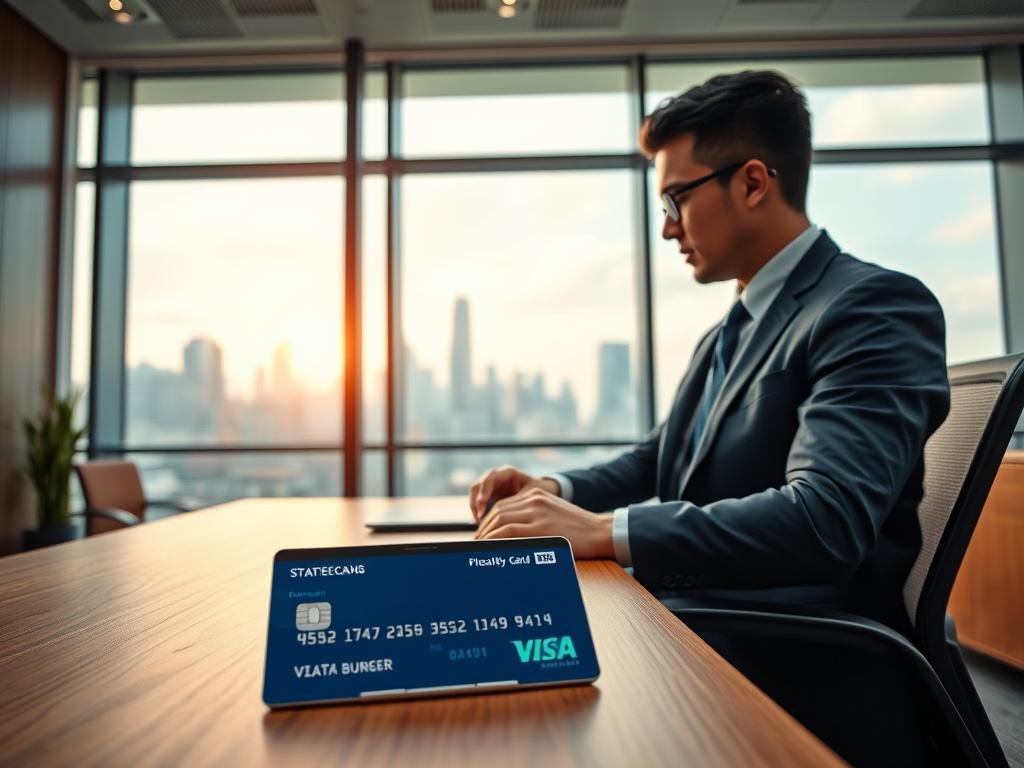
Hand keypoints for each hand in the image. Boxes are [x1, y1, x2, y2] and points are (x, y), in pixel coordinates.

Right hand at [468, 465, 558, 521]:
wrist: (546, 494)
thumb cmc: (542, 492)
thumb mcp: (533, 496)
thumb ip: (521, 502)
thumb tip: (511, 516)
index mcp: (508, 472)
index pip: (490, 478)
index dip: (484, 491)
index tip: (482, 504)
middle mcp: (497, 478)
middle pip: (478, 485)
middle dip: (476, 501)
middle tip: (479, 516)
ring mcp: (492, 487)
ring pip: (475, 494)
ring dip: (475, 508)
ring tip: (480, 523)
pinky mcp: (490, 496)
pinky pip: (478, 503)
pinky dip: (478, 512)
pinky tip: (483, 524)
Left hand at [474, 487, 614, 559]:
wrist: (600, 532)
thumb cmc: (579, 530)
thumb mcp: (553, 516)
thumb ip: (533, 519)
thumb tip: (510, 533)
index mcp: (536, 495)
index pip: (502, 506)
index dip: (488, 521)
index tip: (483, 534)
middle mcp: (534, 500)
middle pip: (498, 512)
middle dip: (484, 528)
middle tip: (477, 543)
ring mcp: (537, 512)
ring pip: (500, 520)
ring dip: (486, 535)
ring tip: (481, 548)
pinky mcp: (540, 527)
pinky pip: (509, 531)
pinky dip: (495, 539)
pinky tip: (490, 548)